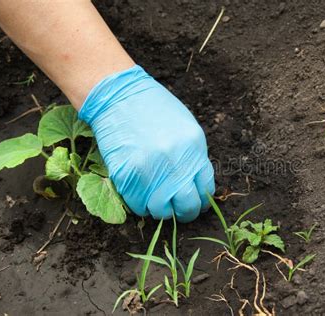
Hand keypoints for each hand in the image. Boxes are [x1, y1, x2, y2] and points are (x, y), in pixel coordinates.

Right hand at [79, 65, 214, 222]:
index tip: (196, 201)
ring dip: (162, 210)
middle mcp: (174, 163)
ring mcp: (149, 172)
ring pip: (162, 211)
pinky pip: (138, 206)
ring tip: (159, 202)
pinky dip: (142, 205)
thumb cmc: (154, 108)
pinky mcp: (126, 177)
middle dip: (186, 211)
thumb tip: (196, 184)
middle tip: (180, 209)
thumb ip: (193, 156)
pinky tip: (142, 195)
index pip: (206, 189)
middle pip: (188, 206)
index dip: (201, 199)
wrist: (118, 96)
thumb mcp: (185, 128)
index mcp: (193, 149)